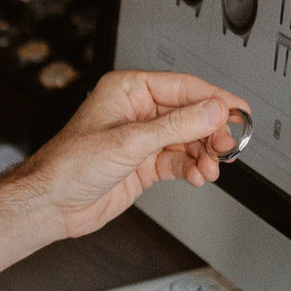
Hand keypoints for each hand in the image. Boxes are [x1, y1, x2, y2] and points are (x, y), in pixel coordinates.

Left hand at [19, 69, 249, 239]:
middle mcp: (137, 110)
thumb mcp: (129, 141)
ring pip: (188, 140)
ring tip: (211, 167)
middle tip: (228, 146)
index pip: (184, 87)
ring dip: (204, 154)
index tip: (239, 112)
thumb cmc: (68, 165)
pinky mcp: (144, 163)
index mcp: (128, 89)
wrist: (51, 204)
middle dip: (211, 131)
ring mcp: (141, 138)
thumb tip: (213, 110)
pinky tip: (199, 176)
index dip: (214, 100)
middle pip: (191, 114)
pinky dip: (192, 168)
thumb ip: (176, 126)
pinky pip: (179, 160)